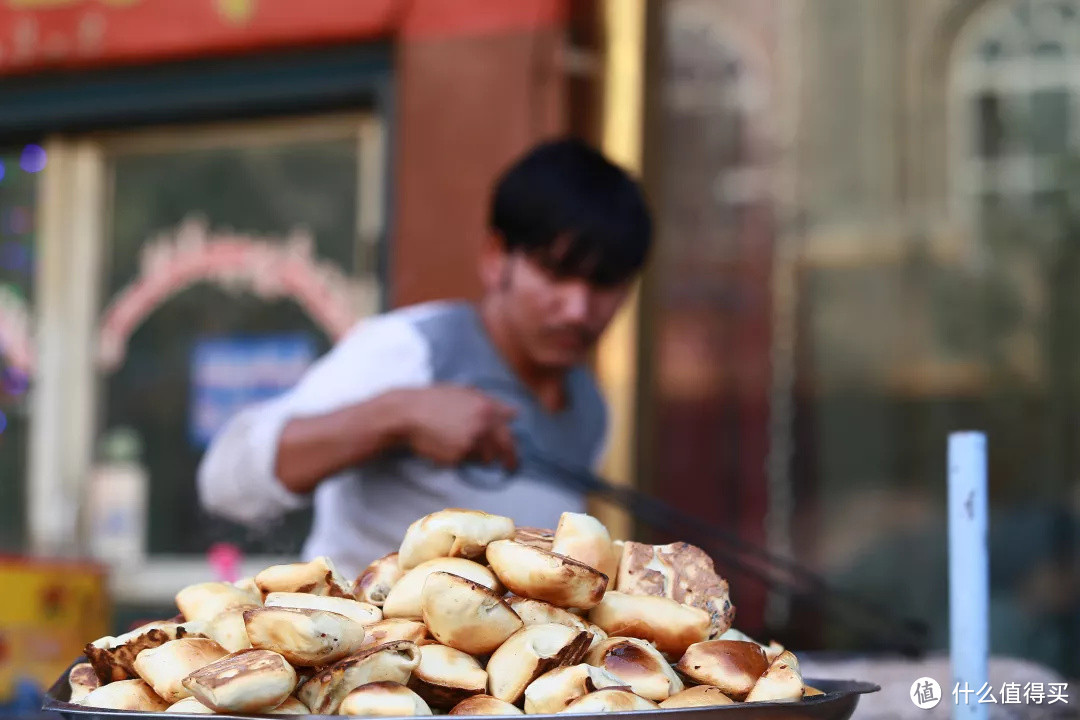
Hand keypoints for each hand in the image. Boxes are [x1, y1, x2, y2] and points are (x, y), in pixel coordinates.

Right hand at [393, 386, 517, 469]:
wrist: (409, 414)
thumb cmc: (434, 400)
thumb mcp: (465, 393)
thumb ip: (492, 403)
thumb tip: (516, 413)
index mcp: (487, 407)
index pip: (509, 429)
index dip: (513, 443)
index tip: (514, 452)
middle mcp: (483, 424)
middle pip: (506, 448)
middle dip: (510, 460)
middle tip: (511, 468)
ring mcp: (472, 440)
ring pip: (487, 458)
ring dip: (482, 458)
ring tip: (465, 450)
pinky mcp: (459, 455)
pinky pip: (468, 462)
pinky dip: (463, 459)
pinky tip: (449, 448)